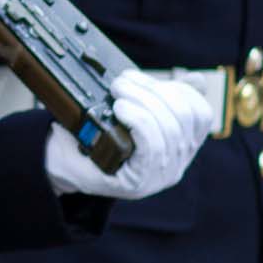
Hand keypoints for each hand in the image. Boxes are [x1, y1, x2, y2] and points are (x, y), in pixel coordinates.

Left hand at [44, 70, 212, 199]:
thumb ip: (163, 97)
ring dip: (141, 101)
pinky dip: (138, 121)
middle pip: (184, 117)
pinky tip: (120, 110)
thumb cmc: (97, 133)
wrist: (61, 159)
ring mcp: (159, 176)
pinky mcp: (139, 183)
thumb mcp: (134, 110)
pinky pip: (152, 147)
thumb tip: (199, 80)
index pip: (201, 114)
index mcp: (182, 144)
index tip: (143, 79)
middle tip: (121, 82)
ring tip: (117, 91)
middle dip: (152, 90)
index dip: (178, 89)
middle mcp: (177, 163)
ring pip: (168, 130)